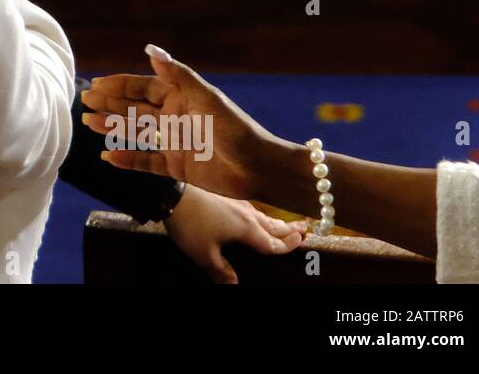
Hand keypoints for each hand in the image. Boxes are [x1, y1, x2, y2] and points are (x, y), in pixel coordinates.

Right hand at [79, 44, 282, 199]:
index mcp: (180, 97)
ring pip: (135, 132)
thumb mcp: (205, 97)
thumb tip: (150, 49)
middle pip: (135, 108)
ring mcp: (173, 142)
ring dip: (112, 127)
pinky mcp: (175, 166)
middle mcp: (174, 117)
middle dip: (110, 104)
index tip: (96, 83)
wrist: (256, 167)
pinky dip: (127, 159)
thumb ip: (176, 74)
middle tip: (84, 101)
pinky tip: (108, 156)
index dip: (120, 85)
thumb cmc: (234, 128)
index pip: (143, 87)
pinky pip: (145, 161)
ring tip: (88, 124)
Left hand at [163, 185, 305, 283]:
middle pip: (273, 225)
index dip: (287, 246)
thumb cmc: (190, 224)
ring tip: (287, 224)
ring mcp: (237, 203)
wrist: (172, 192)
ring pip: (263, 216)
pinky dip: (260, 215)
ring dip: (277, 221)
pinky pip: (251, 209)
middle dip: (290, 229)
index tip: (303, 244)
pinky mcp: (226, 197)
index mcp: (247, 229)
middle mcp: (247, 214)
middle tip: (306, 228)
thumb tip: (233, 285)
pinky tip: (255, 215)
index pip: (272, 243)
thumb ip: (221, 270)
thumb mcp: (203, 254)